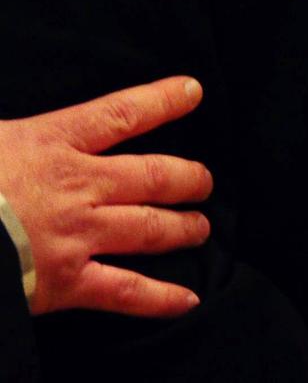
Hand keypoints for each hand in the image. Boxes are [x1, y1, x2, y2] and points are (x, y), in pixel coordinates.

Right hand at [0, 76, 212, 316]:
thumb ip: (16, 131)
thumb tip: (15, 126)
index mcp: (56, 143)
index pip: (124, 113)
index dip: (163, 100)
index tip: (193, 91)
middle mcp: (80, 186)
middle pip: (154, 175)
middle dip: (189, 178)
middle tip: (204, 181)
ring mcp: (79, 234)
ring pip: (151, 228)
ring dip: (184, 228)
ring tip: (201, 227)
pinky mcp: (67, 281)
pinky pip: (126, 290)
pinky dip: (161, 298)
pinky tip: (188, 299)